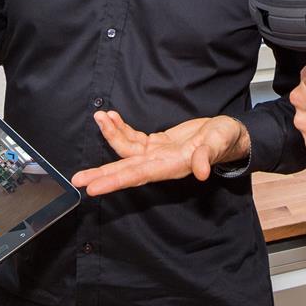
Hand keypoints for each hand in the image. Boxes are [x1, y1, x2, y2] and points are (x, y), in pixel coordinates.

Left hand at [70, 111, 249, 195]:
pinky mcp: (156, 143)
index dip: (114, 181)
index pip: (137, 175)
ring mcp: (156, 153)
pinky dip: (121, 127)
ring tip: (99, 118)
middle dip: (100, 173)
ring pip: (126, 150)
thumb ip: (207, 157)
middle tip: (77, 179)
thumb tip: (202, 172)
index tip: (93, 188)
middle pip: (125, 169)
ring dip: (110, 135)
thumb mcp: (219, 144)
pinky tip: (110, 117)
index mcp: (171, 166)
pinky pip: (133, 137)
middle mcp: (159, 163)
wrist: (228, 134)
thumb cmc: (225, 140)